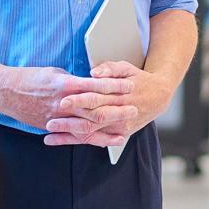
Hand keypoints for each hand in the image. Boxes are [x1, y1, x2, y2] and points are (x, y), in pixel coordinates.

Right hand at [0, 65, 134, 134]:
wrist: (8, 91)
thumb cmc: (34, 77)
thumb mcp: (58, 72)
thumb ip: (76, 79)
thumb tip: (94, 80)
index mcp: (67, 84)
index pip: (96, 85)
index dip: (114, 86)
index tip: (130, 85)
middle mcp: (64, 102)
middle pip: (95, 108)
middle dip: (116, 110)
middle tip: (134, 109)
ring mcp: (58, 116)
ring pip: (86, 126)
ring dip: (106, 130)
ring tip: (124, 132)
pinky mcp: (52, 126)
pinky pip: (73, 135)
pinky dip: (89, 139)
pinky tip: (102, 142)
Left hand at [44, 61, 172, 146]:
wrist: (159, 97)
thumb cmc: (139, 80)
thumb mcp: (128, 68)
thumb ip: (110, 68)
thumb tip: (94, 72)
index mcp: (121, 93)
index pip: (99, 96)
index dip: (81, 97)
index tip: (64, 97)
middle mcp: (120, 111)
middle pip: (94, 116)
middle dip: (71, 119)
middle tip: (52, 117)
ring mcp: (120, 125)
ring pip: (92, 131)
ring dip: (69, 132)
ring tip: (49, 130)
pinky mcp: (118, 134)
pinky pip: (94, 140)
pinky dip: (74, 140)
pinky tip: (56, 140)